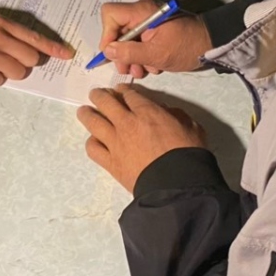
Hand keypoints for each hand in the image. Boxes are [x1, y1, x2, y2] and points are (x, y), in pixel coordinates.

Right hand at [0, 11, 72, 85]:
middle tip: (13, 61)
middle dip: (26, 64)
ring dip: (10, 72)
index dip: (52, 48)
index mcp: (0, 22)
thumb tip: (25, 46)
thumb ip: (4, 30)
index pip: (33, 36)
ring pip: (18, 72)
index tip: (66, 54)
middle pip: (30, 58)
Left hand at [77, 84, 206, 191]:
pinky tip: (94, 140)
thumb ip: (175, 115)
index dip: (123, 90)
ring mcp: (115, 142)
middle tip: (96, 94)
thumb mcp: (191, 126)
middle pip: (105, 101)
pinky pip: (93, 148)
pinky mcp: (110, 162)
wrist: (177, 185)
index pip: (129, 94)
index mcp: (147, 112)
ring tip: (84, 111)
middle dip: (99, 95)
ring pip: (93, 121)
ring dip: (86, 113)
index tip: (119, 90)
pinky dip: (92, 142)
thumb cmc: (188, 154)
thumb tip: (164, 112)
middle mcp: (127, 123)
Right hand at [99, 0, 211, 77]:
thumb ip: (130, 52)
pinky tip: (153, 65)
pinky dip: (142, 54)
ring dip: (132, 56)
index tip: (113, 54)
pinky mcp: (155, 27)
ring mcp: (148, 19)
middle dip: (121, 51)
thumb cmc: (186, 47)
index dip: (106, 34)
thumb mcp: (157, 54)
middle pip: (118, 28)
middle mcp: (142, 10)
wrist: (213, 44)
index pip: (110, 14)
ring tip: (143, 71)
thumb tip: (108, 51)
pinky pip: (139, 39)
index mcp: (142, 10)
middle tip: (127, 70)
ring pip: (128, 36)